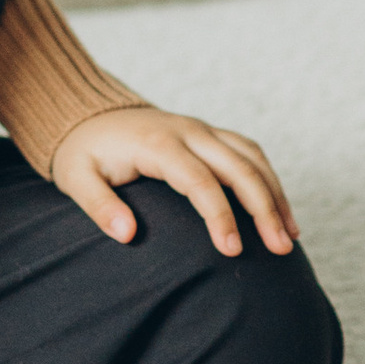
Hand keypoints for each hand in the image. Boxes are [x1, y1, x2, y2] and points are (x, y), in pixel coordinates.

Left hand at [51, 106, 298, 257]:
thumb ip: (98, 205)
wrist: (87, 113)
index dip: (220, 216)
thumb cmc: (83, 151)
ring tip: (289, 236)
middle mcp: (188, 131)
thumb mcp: (75, 178)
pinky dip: (268, 178)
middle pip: (239, 167)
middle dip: (265, 209)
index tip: (232, 250)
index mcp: (158, 143)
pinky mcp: (209, 133)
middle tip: (281, 250)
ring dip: (275, 194)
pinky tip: (279, 209)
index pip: (200, 181)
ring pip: (252, 157)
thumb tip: (126, 234)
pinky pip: (248, 152)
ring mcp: (201, 129)